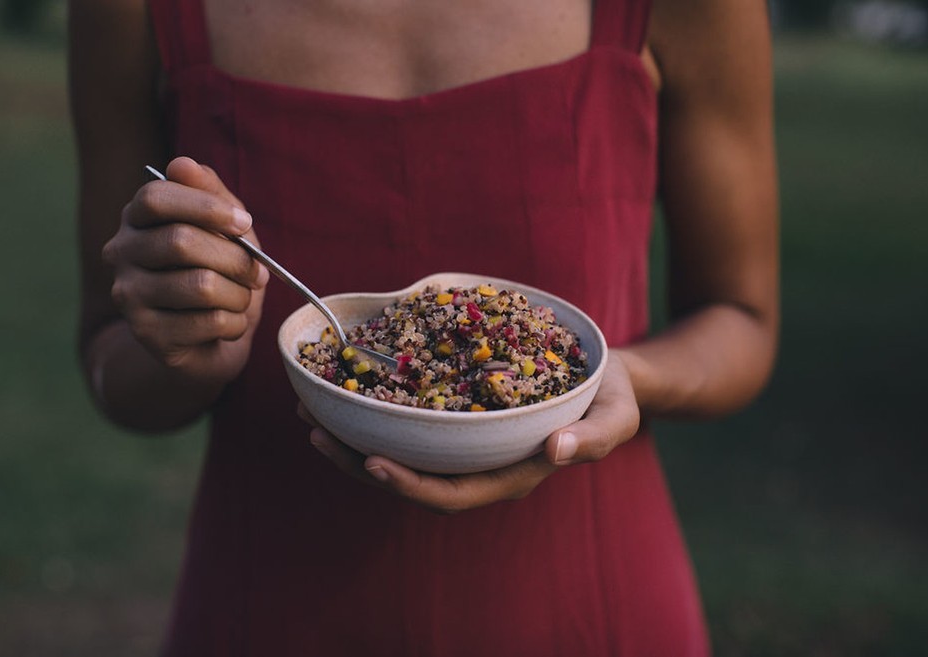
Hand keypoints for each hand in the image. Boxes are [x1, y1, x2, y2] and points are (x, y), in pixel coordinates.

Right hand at [102, 156, 268, 386]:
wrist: (208, 342)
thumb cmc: (220, 273)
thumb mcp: (226, 229)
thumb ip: (211, 194)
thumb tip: (183, 164)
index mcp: (137, 218)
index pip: (155, 198)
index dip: (206, 207)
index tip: (244, 223)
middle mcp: (121, 252)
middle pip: (182, 242)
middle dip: (236, 259)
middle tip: (259, 274)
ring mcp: (128, 295)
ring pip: (200, 285)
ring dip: (239, 295)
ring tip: (242, 300)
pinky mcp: (146, 333)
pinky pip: (208, 321)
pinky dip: (234, 323)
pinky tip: (230, 324)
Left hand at [304, 352, 640, 513]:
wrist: (605, 378)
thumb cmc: (610, 397)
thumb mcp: (615, 416)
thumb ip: (592, 438)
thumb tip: (557, 453)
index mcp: (511, 474)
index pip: (451, 494)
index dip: (409, 485)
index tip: (370, 462)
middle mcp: (481, 466)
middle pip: (411, 479)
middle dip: (358, 462)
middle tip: (314, 434)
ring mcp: (467, 445)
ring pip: (402, 453)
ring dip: (354, 438)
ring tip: (311, 414)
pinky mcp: (459, 419)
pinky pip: (411, 426)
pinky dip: (377, 414)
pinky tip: (347, 392)